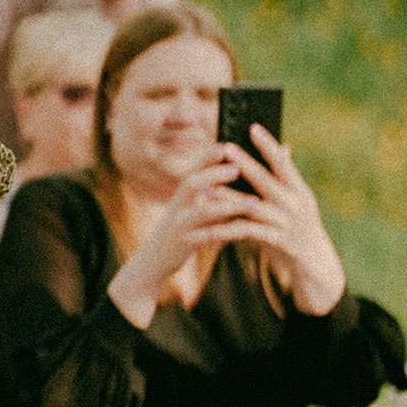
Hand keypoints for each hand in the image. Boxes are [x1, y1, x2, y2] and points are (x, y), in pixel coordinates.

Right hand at [109, 155, 256, 326]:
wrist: (152, 261)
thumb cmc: (180, 232)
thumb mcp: (191, 211)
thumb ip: (211, 197)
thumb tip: (235, 177)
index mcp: (181, 195)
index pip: (193, 169)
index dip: (208, 156)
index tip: (227, 144)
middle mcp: (178, 206)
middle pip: (192, 183)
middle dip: (214, 173)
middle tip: (237, 166)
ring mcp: (180, 226)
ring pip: (203, 212)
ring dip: (229, 205)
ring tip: (254, 201)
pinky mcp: (185, 245)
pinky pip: (209, 237)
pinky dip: (230, 232)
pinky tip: (247, 231)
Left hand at [222, 128, 346, 316]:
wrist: (315, 266)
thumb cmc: (299, 227)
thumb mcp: (298, 202)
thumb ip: (287, 179)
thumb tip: (283, 148)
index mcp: (301, 191)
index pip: (284, 163)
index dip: (269, 145)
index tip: (253, 127)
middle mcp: (297, 205)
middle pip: (267, 181)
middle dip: (245, 163)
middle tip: (225, 147)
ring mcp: (290, 225)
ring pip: (255, 207)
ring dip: (231, 196)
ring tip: (209, 186)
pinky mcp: (281, 244)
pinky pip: (252, 233)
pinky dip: (233, 226)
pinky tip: (216, 221)